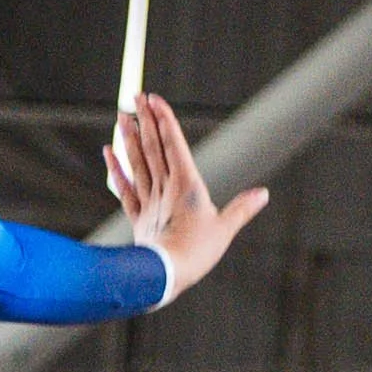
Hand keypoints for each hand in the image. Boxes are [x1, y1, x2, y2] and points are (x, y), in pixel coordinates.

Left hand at [105, 94, 267, 296]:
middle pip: (153, 147)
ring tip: (123, 116)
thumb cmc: (196, 253)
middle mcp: (165, 188)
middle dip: (145, 120)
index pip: (174, 145)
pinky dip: (116, 169)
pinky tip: (108, 152)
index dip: (164, 120)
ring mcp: (149, 201)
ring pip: (137, 163)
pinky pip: (124, 188)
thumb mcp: (225, 229)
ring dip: (130, 138)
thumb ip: (242, 209)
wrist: (163, 275)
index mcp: (187, 185)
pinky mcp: (138, 217)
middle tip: (136, 96)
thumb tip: (263, 194)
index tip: (154, 100)